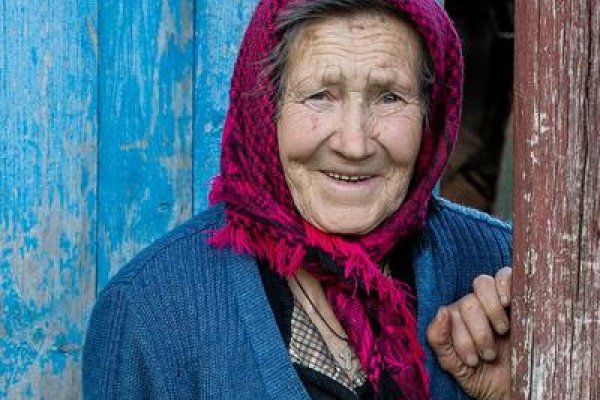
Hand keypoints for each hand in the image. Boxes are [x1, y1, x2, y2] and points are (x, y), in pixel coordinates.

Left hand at [426, 267, 511, 399]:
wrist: (516, 388)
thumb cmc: (484, 377)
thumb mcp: (455, 365)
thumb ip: (439, 340)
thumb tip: (442, 311)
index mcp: (456, 319)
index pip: (451, 313)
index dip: (462, 338)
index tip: (473, 361)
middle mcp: (474, 306)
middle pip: (468, 302)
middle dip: (479, 333)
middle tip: (489, 354)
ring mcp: (495, 300)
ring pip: (483, 284)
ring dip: (492, 311)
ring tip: (502, 333)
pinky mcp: (517, 296)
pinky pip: (506, 274)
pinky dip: (505, 284)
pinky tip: (507, 303)